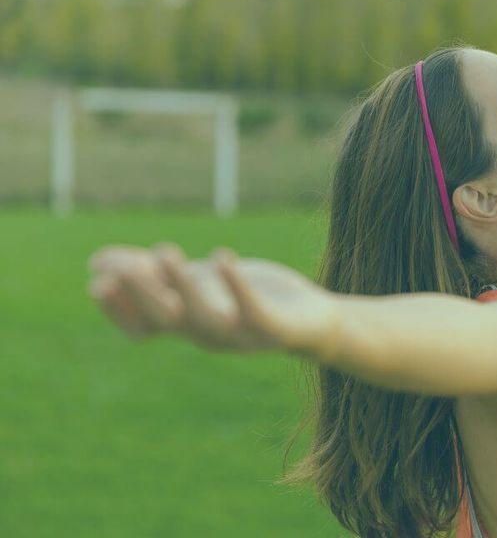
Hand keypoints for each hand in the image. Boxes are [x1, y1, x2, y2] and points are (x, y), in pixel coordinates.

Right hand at [87, 243, 341, 354]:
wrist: (310, 321)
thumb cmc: (246, 297)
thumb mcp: (198, 282)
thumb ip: (156, 273)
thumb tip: (97, 261)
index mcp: (186, 325)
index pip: (142, 326)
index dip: (119, 310)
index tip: (96, 283)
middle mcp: (207, 334)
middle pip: (167, 319)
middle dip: (144, 291)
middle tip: (126, 263)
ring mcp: (240, 335)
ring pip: (203, 318)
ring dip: (182, 286)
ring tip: (165, 251)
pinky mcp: (273, 329)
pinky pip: (252, 312)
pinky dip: (236, 287)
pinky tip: (221, 256)